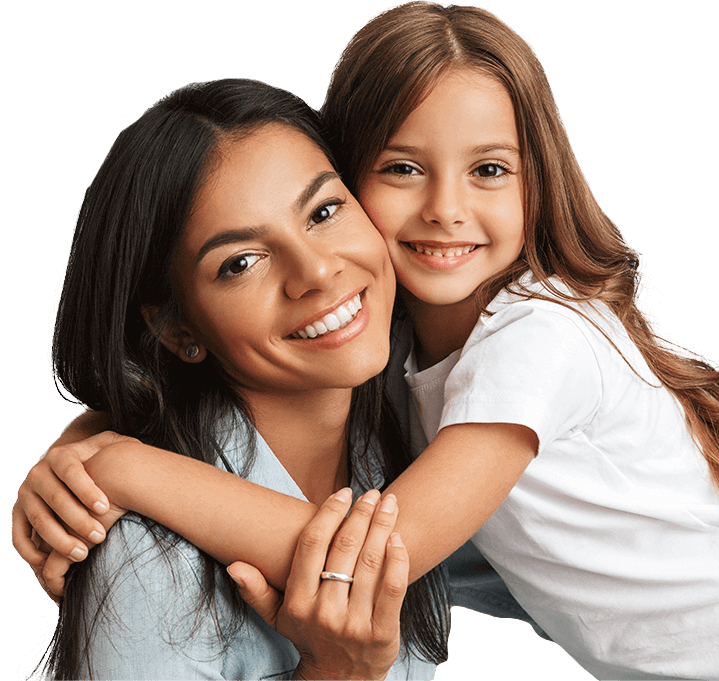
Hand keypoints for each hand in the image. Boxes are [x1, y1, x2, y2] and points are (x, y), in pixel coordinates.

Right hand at [12, 431, 134, 600]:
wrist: (70, 466)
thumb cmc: (99, 459)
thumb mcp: (109, 446)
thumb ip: (119, 445)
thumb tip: (132, 451)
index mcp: (60, 455)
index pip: (71, 471)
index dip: (86, 490)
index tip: (105, 508)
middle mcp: (38, 473)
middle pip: (55, 499)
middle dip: (78, 521)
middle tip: (100, 537)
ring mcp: (26, 494)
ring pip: (39, 520)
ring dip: (59, 540)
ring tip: (83, 554)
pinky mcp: (18, 513)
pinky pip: (18, 535)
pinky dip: (29, 550)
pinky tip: (46, 563)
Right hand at [227, 488, 407, 680]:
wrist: (340, 680)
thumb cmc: (309, 636)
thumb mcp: (278, 617)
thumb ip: (256, 591)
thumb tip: (234, 566)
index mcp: (298, 602)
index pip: (312, 545)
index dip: (329, 514)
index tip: (343, 493)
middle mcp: (325, 612)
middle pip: (345, 548)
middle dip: (361, 514)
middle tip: (371, 493)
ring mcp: (354, 624)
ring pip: (370, 562)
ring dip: (382, 526)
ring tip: (389, 504)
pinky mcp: (383, 633)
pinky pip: (393, 587)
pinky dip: (397, 559)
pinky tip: (398, 537)